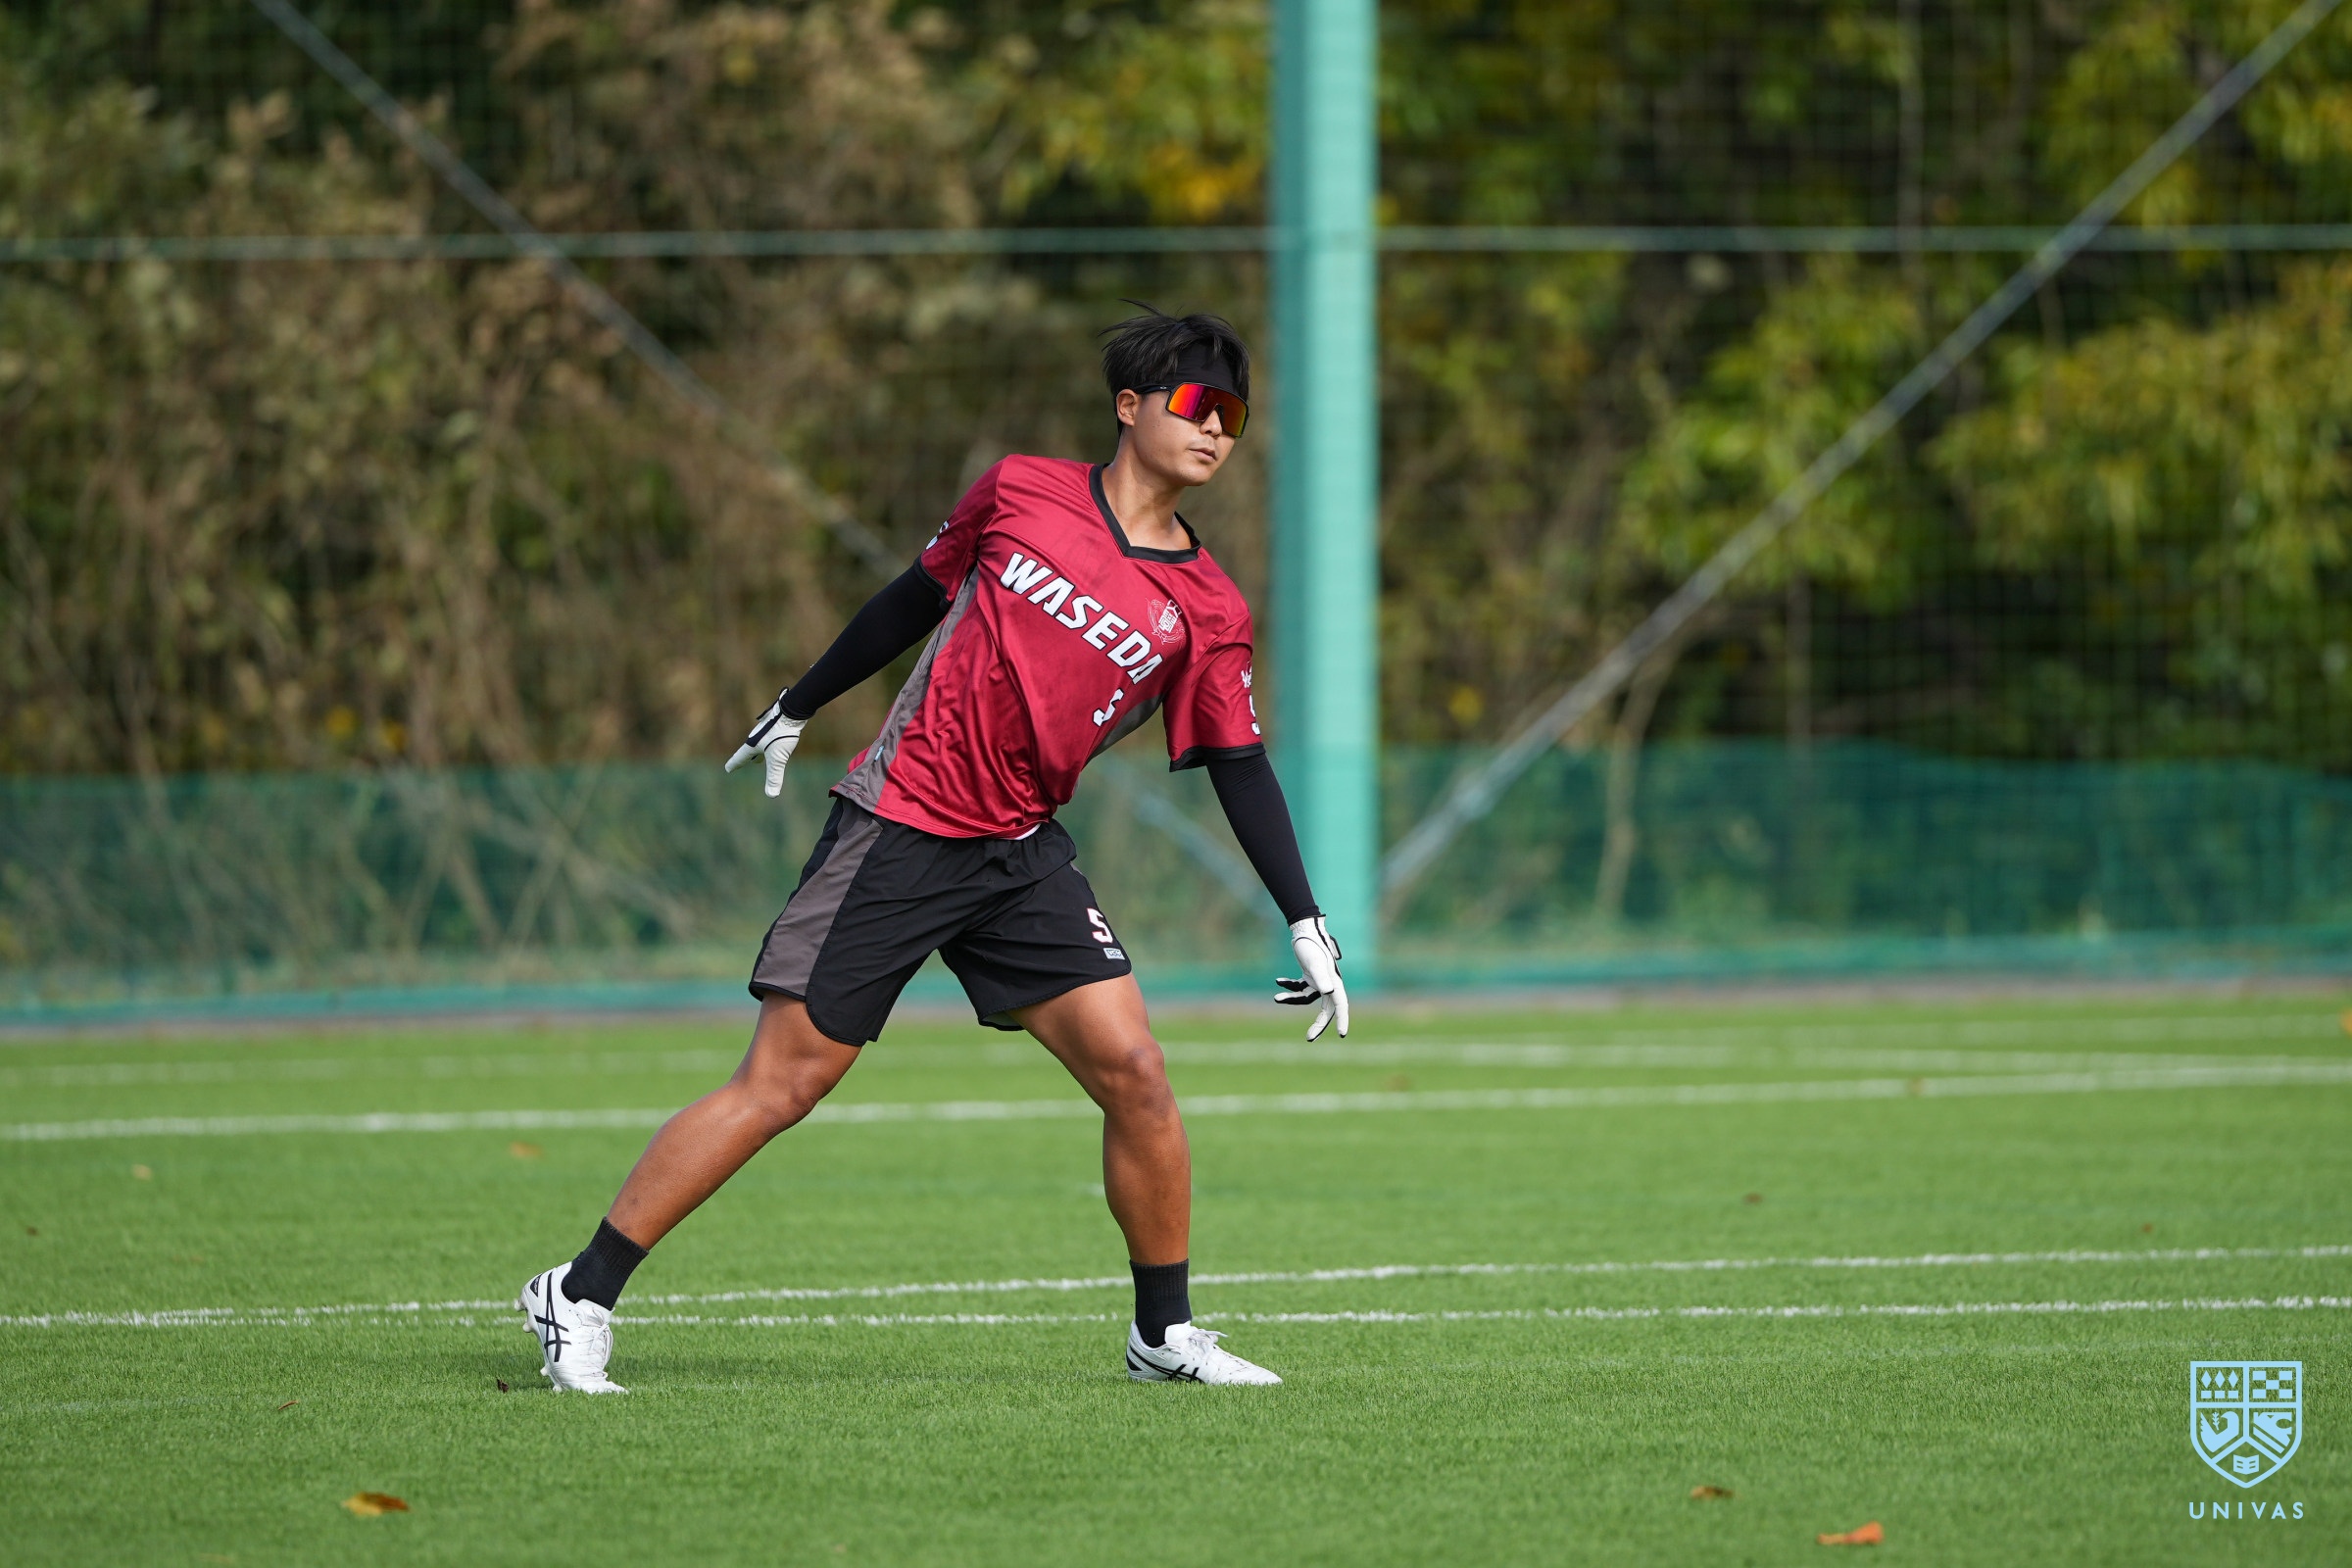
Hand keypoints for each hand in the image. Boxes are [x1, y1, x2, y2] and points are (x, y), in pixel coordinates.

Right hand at [724, 692, 806, 797]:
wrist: (791, 710)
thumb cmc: (782, 734)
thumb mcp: (778, 758)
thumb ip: (774, 776)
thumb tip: (771, 795)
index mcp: (753, 744)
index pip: (740, 757)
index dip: (734, 764)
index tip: (728, 769)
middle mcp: (756, 736)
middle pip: (749, 750)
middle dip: (745, 758)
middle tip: (740, 764)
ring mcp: (765, 729)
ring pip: (759, 744)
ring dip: (757, 752)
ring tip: (759, 758)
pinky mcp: (775, 724)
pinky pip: (768, 737)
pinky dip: (767, 744)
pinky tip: (775, 743)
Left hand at [1274, 915, 1347, 1040]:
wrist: (1303, 929)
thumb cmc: (1311, 944)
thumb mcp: (1314, 962)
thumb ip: (1321, 977)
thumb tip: (1329, 991)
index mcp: (1334, 981)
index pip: (1341, 1005)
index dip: (1342, 1020)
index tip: (1341, 1034)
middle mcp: (1328, 983)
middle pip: (1326, 1009)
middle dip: (1318, 1024)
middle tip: (1309, 1039)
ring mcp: (1318, 980)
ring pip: (1308, 999)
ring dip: (1293, 1000)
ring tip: (1277, 999)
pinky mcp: (1308, 976)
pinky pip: (1299, 988)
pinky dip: (1289, 986)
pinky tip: (1278, 982)